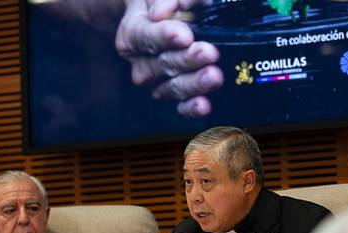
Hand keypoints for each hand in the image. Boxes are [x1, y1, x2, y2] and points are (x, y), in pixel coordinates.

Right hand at [115, 0, 223, 116]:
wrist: (163, 21)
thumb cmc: (163, 4)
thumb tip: (165, 10)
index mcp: (132, 34)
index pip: (145, 37)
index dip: (165, 36)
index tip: (184, 35)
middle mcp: (141, 63)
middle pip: (163, 64)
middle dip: (188, 60)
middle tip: (210, 53)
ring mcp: (157, 83)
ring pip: (174, 86)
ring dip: (195, 83)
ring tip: (214, 76)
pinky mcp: (174, 96)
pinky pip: (181, 106)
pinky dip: (192, 108)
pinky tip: (204, 105)